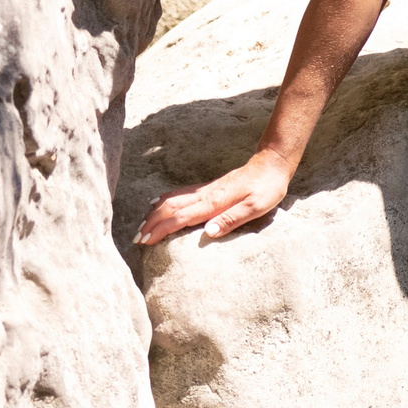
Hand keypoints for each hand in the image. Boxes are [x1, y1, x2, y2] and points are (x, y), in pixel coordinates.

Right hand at [133, 150, 291, 245]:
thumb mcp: (256, 207)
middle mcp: (205, 195)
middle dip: (151, 223)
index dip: (161, 230)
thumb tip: (207, 233)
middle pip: (170, 208)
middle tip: (136, 238)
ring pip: (172, 199)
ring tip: (141, 225)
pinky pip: (180, 194)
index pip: (180, 218)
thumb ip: (231, 220)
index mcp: (214, 203)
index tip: (145, 241)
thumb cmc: (266, 189)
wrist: (271, 165)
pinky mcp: (209, 188)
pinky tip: (157, 203)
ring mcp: (206, 190)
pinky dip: (165, 200)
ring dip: (155, 212)